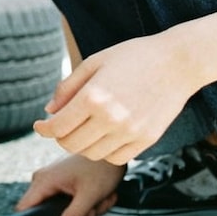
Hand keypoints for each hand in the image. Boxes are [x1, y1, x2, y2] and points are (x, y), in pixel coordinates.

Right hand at [16, 154, 124, 215]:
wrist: (110, 152)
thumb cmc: (100, 169)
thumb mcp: (88, 197)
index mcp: (44, 180)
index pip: (24, 207)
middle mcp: (43, 178)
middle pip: (49, 212)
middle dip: (76, 215)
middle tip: (92, 208)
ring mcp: (51, 179)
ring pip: (63, 208)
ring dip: (85, 210)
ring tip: (98, 198)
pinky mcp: (61, 180)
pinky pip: (68, 200)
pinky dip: (85, 201)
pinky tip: (97, 195)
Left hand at [33, 32, 196, 164]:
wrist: (177, 63)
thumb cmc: (132, 57)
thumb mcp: (93, 63)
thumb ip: (67, 88)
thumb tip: (49, 112)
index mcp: (94, 97)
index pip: (58, 126)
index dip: (43, 129)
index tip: (39, 126)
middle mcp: (111, 119)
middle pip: (72, 144)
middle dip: (59, 137)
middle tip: (59, 127)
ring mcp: (131, 132)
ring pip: (92, 154)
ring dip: (81, 145)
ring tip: (81, 129)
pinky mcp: (147, 140)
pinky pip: (116, 158)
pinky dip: (103, 152)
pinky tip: (102, 136)